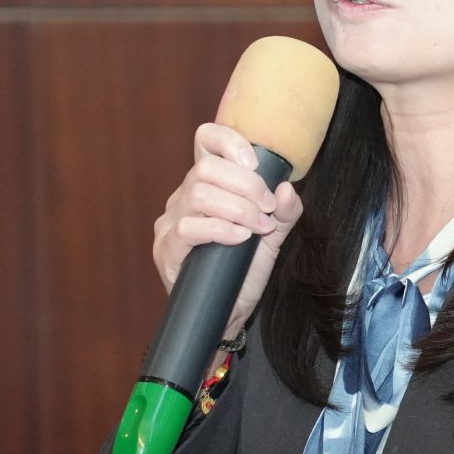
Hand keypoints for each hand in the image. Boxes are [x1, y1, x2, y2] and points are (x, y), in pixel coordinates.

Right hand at [151, 122, 304, 340]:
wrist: (227, 312)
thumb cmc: (244, 270)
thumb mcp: (272, 237)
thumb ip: (284, 212)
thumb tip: (287, 189)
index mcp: (207, 184)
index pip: (206, 140)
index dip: (229, 141)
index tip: (256, 164)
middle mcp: (184, 197)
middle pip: (206, 168)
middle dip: (246, 184)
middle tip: (267, 207)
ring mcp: (171, 222)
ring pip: (198, 194)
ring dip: (237, 208)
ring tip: (258, 227)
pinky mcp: (166, 249)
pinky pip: (188, 228)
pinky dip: (220, 229)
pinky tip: (240, 238)